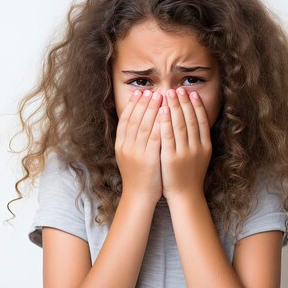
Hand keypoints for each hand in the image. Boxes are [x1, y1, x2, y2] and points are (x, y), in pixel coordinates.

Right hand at [114, 89, 163, 203]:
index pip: (125, 119)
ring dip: (152, 109)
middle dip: (143, 103)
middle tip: (151, 91)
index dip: (132, 105)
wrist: (139, 196)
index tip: (139, 93)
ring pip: (144, 125)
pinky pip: (155, 137)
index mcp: (120, 145)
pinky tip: (166, 114)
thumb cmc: (138, 176)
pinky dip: (160, 124)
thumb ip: (131, 139)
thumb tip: (136, 120)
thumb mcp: (128, 155)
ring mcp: (136, 153)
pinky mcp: (149, 159)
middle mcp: (126, 147)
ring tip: (160, 96)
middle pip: (134, 119)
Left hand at [158, 87, 211, 200]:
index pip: (202, 121)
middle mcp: (197, 147)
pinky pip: (168, 136)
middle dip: (184, 102)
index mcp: (206, 146)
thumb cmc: (190, 175)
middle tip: (178, 89)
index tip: (191, 92)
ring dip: (175, 107)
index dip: (196, 105)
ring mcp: (185, 153)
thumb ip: (199, 140)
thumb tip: (196, 121)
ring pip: (180, 125)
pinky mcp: (172, 158)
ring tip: (169, 94)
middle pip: (191, 120)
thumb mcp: (200, 156)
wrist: (185, 196)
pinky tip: (163, 110)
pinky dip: (166, 122)